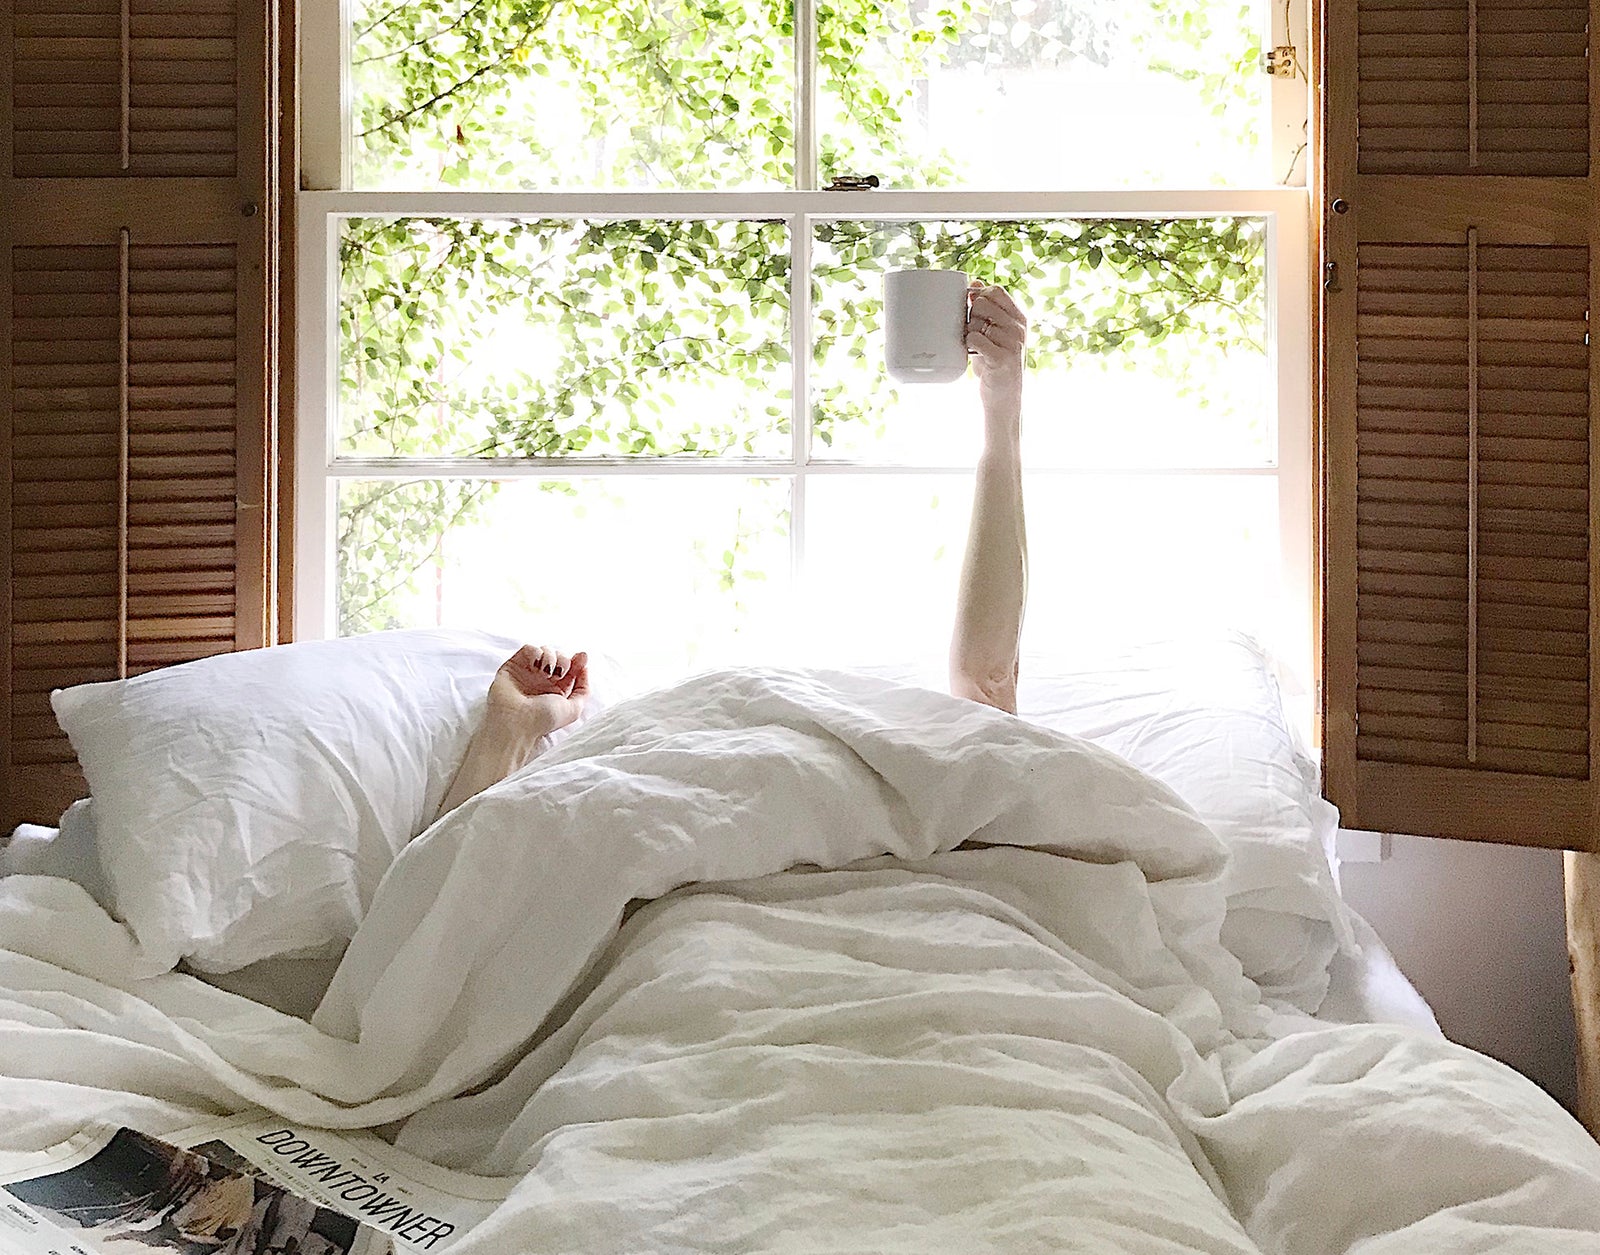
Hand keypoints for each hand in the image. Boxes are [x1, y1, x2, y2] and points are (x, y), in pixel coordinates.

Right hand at [487, 644, 589, 739]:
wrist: (515, 722)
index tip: (582, 657)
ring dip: (551, 657)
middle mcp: (542, 681)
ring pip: (545, 650)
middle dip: (564, 660)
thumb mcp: (573, 709)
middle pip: (560, 657)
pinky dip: (536, 652)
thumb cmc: (543, 720)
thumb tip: (585, 667)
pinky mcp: (513, 666)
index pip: (571, 669)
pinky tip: (536, 666)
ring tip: (547, 672)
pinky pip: (529, 648)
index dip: (578, 661)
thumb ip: (584, 690)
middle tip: (559, 673)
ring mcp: (528, 673)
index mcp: (557, 691)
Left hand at [965, 283, 1027, 413]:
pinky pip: (974, 338)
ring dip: (967, 333)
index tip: (969, 307)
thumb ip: (988, 310)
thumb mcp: (995, 333)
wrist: (1004, 398)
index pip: (996, 291)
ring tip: (975, 347)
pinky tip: (973, 354)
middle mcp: (1018, 328)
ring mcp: (1012, 342)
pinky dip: (968, 346)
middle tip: (973, 333)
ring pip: (975, 321)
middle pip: (982, 303)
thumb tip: (976, 284)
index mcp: (1019, 318)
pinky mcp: (1001, 357)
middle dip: (970, 316)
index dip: (978, 294)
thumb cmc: (996, 364)